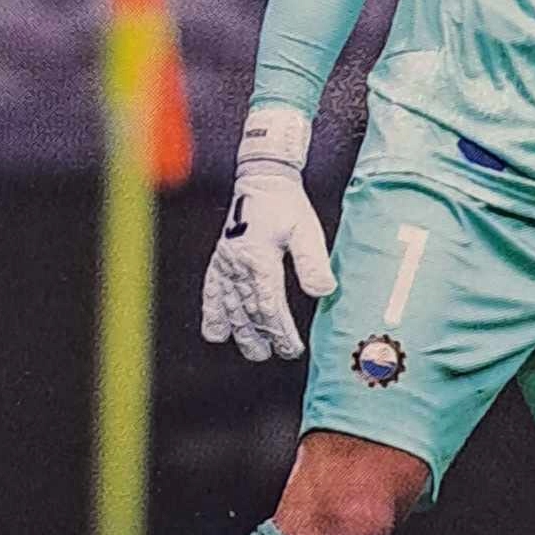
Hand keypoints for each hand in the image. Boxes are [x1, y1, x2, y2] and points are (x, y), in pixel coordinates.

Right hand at [200, 109, 334, 362]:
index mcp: (260, 258)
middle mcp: (238, 264)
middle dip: (261, 336)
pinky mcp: (220, 261)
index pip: (269, 304)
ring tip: (254, 351)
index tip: (292, 347)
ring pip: (229, 306)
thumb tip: (324, 291)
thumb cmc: (286, 206)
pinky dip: (213, 313)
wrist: (262, 181)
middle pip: (248, 311)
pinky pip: (211, 292)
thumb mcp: (306, 230)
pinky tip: (216, 332)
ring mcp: (226, 264)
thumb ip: (312, 262)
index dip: (280, 330)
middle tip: (274, 354)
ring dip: (240, 332)